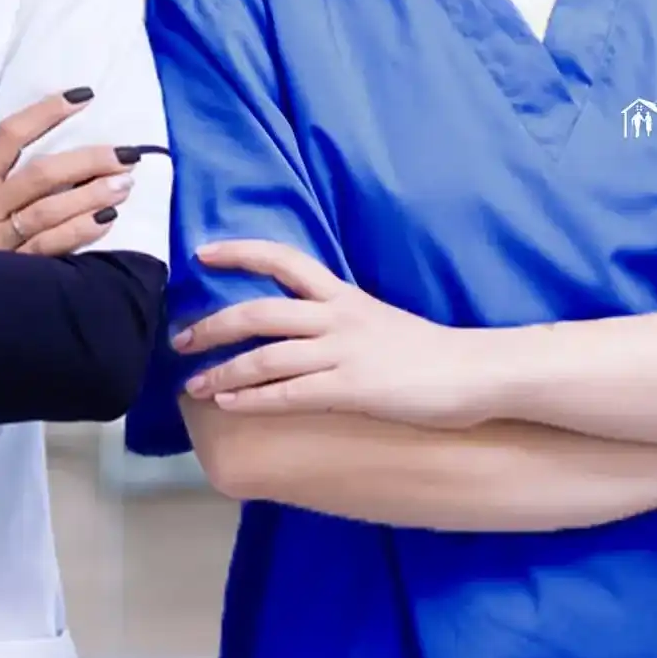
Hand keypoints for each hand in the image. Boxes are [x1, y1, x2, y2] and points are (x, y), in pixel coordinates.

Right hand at [0, 92, 144, 258]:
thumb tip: (58, 168)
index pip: (9, 137)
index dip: (46, 112)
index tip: (82, 97)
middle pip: (42, 175)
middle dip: (87, 160)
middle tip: (126, 153)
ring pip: (49, 210)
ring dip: (92, 195)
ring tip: (125, 184)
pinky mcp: (7, 272)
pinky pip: (49, 247)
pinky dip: (79, 232)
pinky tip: (106, 221)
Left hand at [174, 240, 483, 424]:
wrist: (476, 372)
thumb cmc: (430, 353)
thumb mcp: (379, 322)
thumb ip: (341, 321)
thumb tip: (306, 332)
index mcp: (343, 296)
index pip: (283, 260)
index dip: (240, 252)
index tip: (203, 252)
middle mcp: (337, 318)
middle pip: (259, 311)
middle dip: (213, 325)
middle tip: (180, 339)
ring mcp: (344, 353)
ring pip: (266, 355)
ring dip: (222, 371)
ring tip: (193, 385)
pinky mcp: (352, 388)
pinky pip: (290, 393)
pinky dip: (253, 399)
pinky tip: (229, 405)